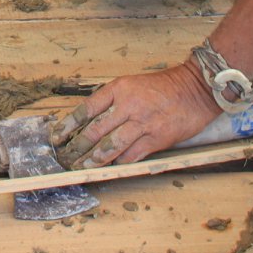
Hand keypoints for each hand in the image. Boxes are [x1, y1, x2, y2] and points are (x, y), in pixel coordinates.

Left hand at [50, 63, 219, 167]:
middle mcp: (128, 105)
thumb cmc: (163, 87)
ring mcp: (143, 123)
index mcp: (119, 89)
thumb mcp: (133, 85)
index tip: (58, 136)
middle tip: (67, 157)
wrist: (195, 89)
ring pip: (111, 145)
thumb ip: (113, 102)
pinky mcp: (156, 138)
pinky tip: (110, 167)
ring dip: (94, 159)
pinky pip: (131, 155)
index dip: (69, 125)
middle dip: (77, 147)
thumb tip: (90, 123)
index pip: (86, 109)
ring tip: (83, 166)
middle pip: (95, 130)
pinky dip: (119, 162)